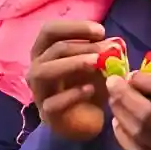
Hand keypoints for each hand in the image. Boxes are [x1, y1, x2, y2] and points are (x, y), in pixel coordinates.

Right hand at [26, 20, 106, 140]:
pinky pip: (53, 102)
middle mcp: (36, 67)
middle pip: (52, 48)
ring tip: (96, 63)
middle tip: (105, 50)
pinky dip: (73, 94)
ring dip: (72, 63)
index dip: (74, 27)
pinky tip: (90, 90)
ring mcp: (38, 91)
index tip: (101, 32)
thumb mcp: (98, 66)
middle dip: (81, 46)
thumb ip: (103, 53)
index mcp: (44, 51)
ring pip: (44, 71)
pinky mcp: (45, 113)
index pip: (50, 30)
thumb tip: (114, 43)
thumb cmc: (87, 87)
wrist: (84, 122)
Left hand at [107, 71, 150, 149]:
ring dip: (121, 113)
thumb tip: (131, 79)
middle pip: (149, 114)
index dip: (145, 80)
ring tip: (114, 101)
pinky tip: (118, 123)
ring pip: (139, 133)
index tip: (130, 75)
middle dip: (125, 96)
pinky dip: (122, 134)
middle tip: (112, 84)